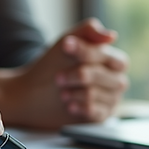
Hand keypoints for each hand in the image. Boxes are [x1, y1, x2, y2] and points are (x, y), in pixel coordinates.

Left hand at [0, 18, 128, 129]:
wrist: (33, 94)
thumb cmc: (53, 65)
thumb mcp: (68, 42)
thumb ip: (88, 31)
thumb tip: (112, 35)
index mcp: (111, 60)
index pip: (108, 56)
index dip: (87, 52)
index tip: (66, 47)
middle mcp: (115, 80)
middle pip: (105, 77)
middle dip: (79, 75)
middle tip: (59, 78)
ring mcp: (111, 99)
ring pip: (97, 94)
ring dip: (74, 92)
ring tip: (62, 93)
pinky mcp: (102, 116)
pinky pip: (95, 112)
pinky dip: (79, 107)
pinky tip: (69, 105)